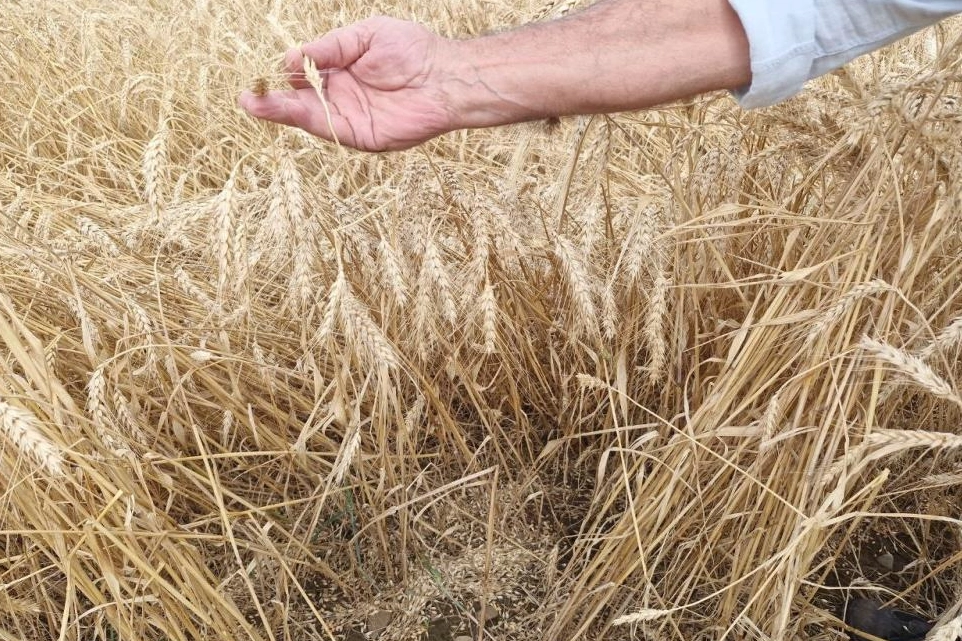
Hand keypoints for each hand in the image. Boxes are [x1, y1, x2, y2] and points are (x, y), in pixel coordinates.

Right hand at [239, 17, 456, 151]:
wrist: (446, 76)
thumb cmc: (412, 50)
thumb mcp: (363, 36)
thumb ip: (330, 47)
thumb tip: (293, 58)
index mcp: (341, 71)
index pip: (304, 76)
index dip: (287, 73)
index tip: (274, 68)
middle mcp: (342, 97)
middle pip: (300, 101)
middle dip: (272, 100)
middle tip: (245, 97)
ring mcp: (350, 118)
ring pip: (308, 117)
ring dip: (280, 112)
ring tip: (252, 105)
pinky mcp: (361, 136)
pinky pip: (329, 128)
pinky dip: (307, 120)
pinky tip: (287, 110)